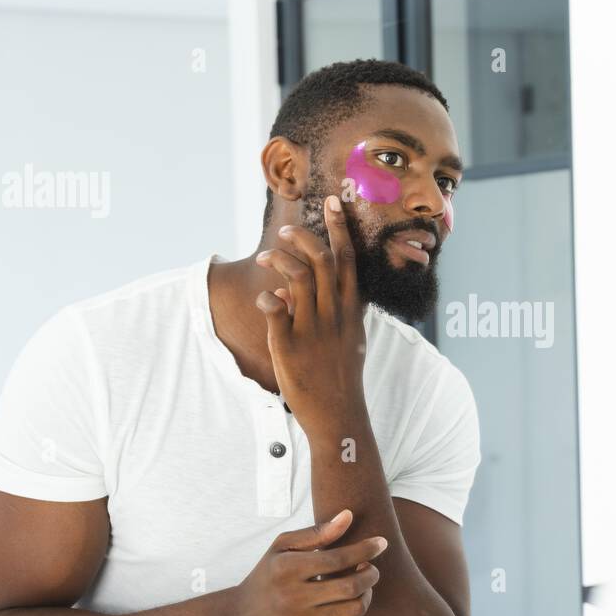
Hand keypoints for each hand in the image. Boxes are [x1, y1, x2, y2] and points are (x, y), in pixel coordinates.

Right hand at [229, 509, 386, 615]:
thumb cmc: (267, 577)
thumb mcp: (282, 549)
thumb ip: (316, 533)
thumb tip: (348, 515)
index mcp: (286, 569)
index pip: (337, 558)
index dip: (365, 549)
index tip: (381, 543)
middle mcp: (291, 598)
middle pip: (351, 586)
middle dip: (371, 574)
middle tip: (371, 569)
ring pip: (353, 611)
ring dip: (366, 596)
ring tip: (361, 588)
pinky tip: (348, 611)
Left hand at [254, 196, 366, 431]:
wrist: (338, 413)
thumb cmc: (342, 376)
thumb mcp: (348, 340)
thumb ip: (334, 313)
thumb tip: (301, 294)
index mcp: (351, 309)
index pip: (347, 258)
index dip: (339, 227)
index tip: (334, 201)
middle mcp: (334, 314)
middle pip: (321, 259)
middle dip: (302, 236)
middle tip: (284, 230)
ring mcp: (312, 328)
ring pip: (296, 277)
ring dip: (278, 259)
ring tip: (264, 256)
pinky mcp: (290, 345)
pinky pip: (274, 308)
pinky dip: (266, 298)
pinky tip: (264, 301)